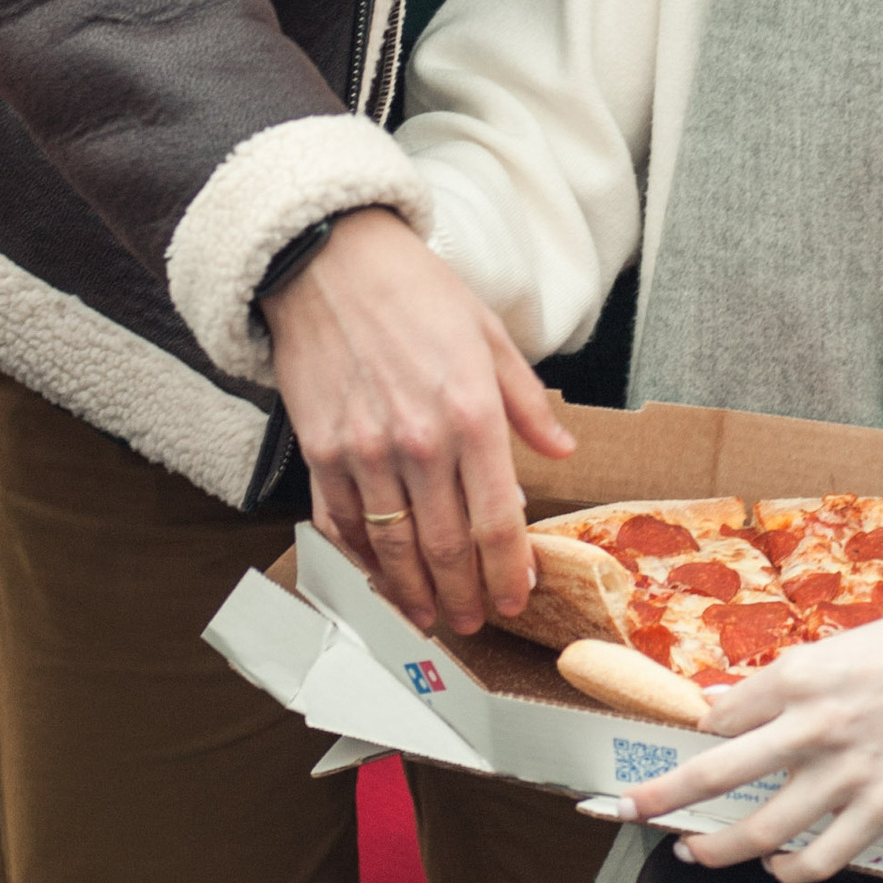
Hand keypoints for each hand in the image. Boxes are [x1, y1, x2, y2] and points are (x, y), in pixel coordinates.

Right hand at [265, 209, 573, 639]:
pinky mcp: (320, 453)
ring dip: (413, 594)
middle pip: (446, 548)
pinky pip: (342, 524)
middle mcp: (418, 444)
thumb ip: (527, 402)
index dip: (509, 571)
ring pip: (392, 549)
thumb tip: (563, 451)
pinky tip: (377, 576)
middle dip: (464, 596)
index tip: (516, 598)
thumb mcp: (489, 335)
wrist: (329, 259)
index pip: (498, 521)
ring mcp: (363, 454)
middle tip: (473, 622)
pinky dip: (360, 559)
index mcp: (471, 415)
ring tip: (429, 617)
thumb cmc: (415, 291)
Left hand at [617, 611, 882, 882]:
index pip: (720, 717)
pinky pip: (823, 858)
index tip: (669, 755)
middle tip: (629, 810)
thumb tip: (725, 704)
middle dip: (662, 796)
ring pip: (763, 830)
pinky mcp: (882, 808)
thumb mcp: (839, 649)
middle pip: (717, 774)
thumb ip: (780, 684)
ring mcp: (847, 774)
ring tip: (694, 852)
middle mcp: (813, 727)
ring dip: (718, 848)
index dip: (691, 739)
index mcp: (799, 678)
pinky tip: (779, 870)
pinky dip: (792, 873)